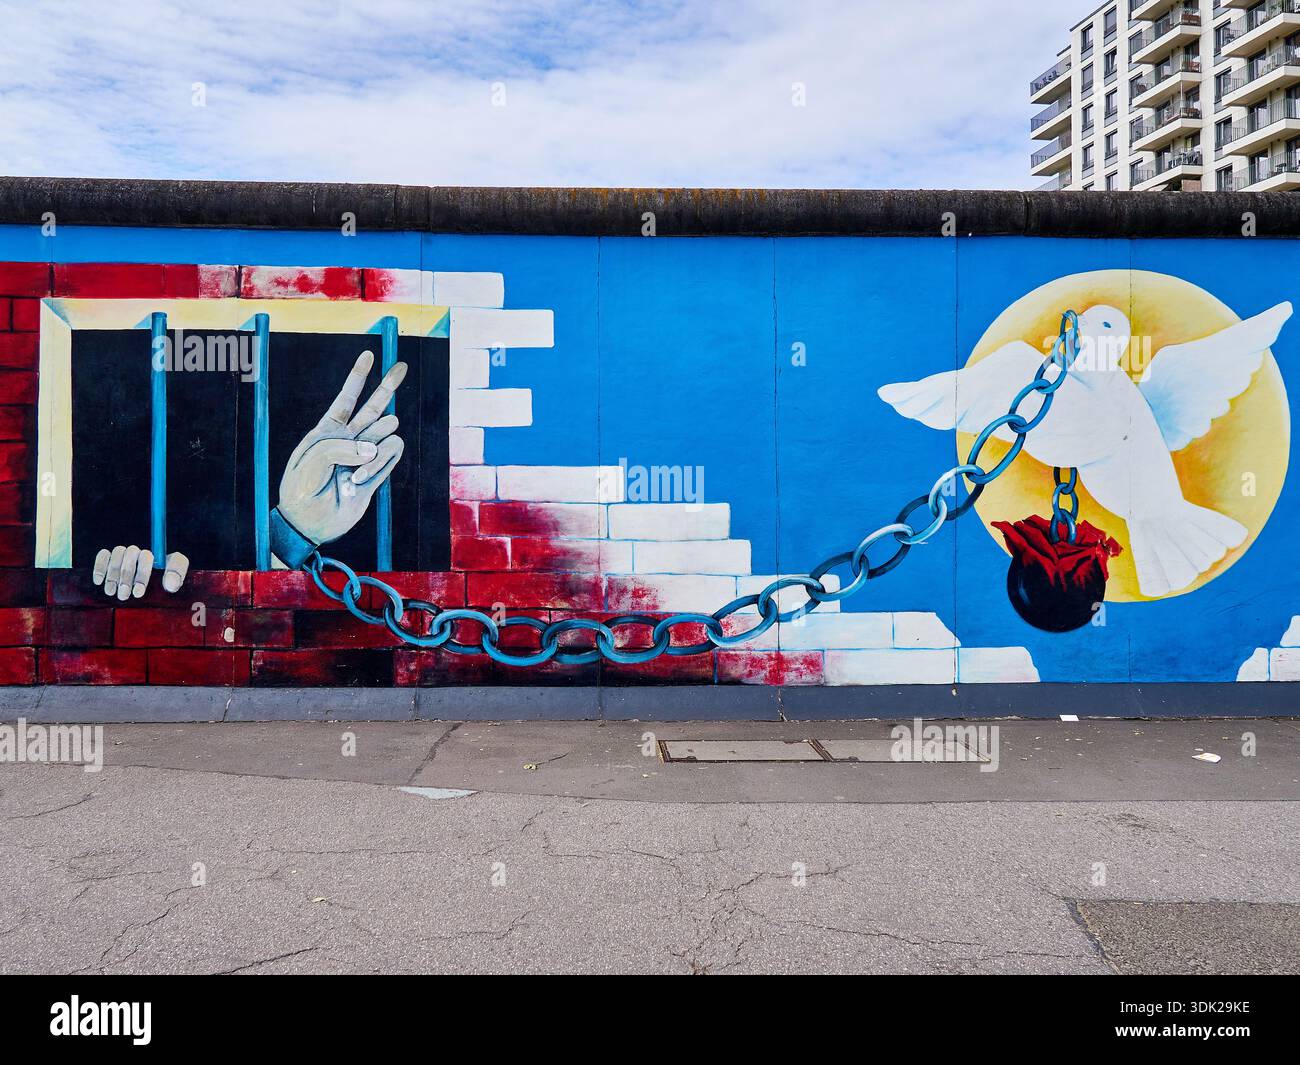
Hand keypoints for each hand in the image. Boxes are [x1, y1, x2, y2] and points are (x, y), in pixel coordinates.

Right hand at [92, 546, 189, 597]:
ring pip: (117, 555)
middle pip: (130, 555)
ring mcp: (125, 554)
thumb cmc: (165, 583)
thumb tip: (170, 583)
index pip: (148, 557)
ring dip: (113, 575)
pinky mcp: (110, 558)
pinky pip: (103, 555)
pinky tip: (99, 581)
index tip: (138, 592)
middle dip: (126, 578)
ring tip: (112, 592)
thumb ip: (177, 576)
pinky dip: (100, 567)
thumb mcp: (176, 579)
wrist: (153, 590)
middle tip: (124, 595)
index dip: (142, 575)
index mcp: (156, 557)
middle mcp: (139, 552)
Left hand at [277, 350, 406, 546]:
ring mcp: (365, 455)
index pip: (346, 398)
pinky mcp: (378, 472)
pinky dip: (378, 466)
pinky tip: (359, 482)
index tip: (369, 355)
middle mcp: (349, 439)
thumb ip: (340, 446)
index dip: (358, 376)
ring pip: (386, 433)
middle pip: (374, 406)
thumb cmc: (302, 489)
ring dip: (372, 450)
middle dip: (387, 385)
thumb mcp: (310, 460)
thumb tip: (373, 447)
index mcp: (328, 430)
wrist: (309, 522)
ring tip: (353, 474)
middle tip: (402, 367)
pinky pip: (391, 455)